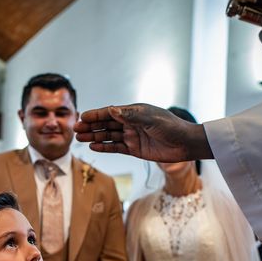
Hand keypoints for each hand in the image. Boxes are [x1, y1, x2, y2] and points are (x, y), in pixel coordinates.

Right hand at [74, 104, 210, 162]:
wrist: (186, 144)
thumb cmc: (171, 127)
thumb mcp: (151, 119)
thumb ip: (131, 116)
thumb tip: (112, 111)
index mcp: (134, 112)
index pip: (110, 113)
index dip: (95, 115)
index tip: (82, 117)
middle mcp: (131, 123)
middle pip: (106, 124)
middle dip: (90, 126)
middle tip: (76, 129)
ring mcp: (132, 137)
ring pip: (108, 136)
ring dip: (94, 137)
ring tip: (80, 138)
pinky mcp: (135, 150)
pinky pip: (116, 148)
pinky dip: (105, 147)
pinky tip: (93, 146)